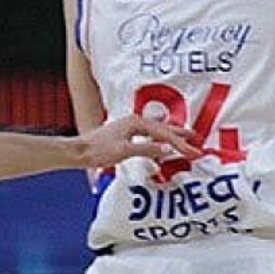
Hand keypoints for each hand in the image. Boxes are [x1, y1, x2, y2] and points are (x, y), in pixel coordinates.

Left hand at [73, 115, 200, 167]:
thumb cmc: (98, 150)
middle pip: (163, 128)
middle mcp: (135, 121)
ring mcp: (130, 126)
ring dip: (171, 136)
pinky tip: (162, 144)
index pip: (164, 134)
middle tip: (196, 140)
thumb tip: (167, 149)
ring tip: (185, 139)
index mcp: (136, 123)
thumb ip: (147, 149)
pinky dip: (160, 139)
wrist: (78, 152)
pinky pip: (150, 135)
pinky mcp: (126, 134)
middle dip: (180, 135)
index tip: (194, 152)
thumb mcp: (124, 151)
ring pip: (157, 130)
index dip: (180, 144)